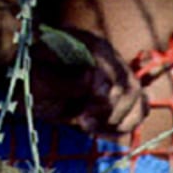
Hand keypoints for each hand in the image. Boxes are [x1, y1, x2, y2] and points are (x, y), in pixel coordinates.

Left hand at [28, 24, 145, 136]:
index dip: (103, 97)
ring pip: (138, 98)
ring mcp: (118, 73)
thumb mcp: (38, 80)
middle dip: (108, 112)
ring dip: (115, 120)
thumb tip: (94, 79)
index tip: (83, 118)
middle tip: (83, 122)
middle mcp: (109, 56)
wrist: (31, 84)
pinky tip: (102, 128)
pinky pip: (140, 108)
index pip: (112, 71)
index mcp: (89, 45)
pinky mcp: (122, 92)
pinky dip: (125, 124)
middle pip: (129, 87)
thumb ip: (63, 79)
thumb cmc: (31, 78)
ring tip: (88, 125)